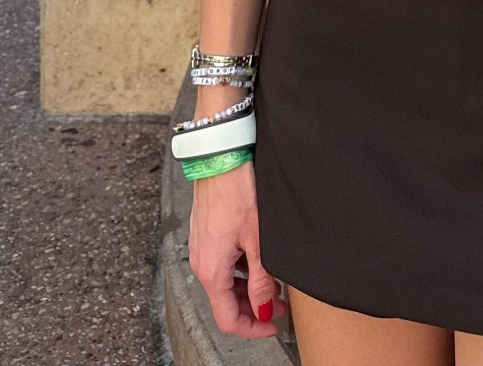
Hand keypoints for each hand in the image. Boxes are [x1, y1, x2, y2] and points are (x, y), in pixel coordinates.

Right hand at [188, 162, 283, 337]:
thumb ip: (262, 279)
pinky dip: (241, 268)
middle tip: (280, 306)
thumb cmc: (236, 189)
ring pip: (225, 281)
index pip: (227, 318)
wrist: (222, 153)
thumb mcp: (258, 240)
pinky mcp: (207, 232)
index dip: (252, 329)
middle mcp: (202, 261)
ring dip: (248, 287)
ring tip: (274, 279)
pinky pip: (223, 261)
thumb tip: (266, 308)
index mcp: (210, 270)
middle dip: (253, 308)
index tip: (273, 326)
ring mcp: (203, 246)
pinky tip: (259, 257)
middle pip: (225, 301)